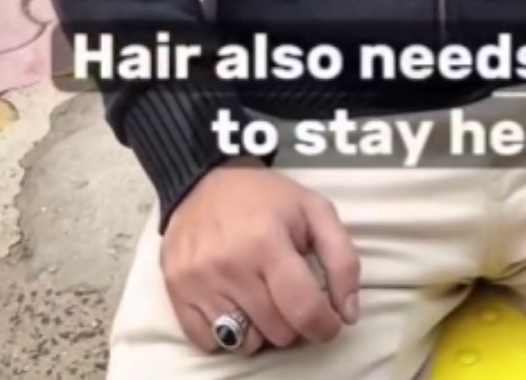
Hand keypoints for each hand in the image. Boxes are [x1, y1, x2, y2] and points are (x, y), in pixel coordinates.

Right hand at [162, 162, 360, 355]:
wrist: (202, 181)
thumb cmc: (265, 198)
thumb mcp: (314, 210)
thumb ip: (342, 259)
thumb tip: (348, 314)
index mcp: (268, 243)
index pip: (303, 310)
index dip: (325, 326)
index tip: (329, 323)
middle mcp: (231, 266)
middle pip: (277, 331)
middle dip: (293, 322)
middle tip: (291, 298)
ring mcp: (200, 282)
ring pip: (245, 343)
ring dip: (261, 329)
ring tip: (262, 300)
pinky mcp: (177, 292)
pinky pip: (208, 342)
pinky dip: (226, 334)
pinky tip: (234, 306)